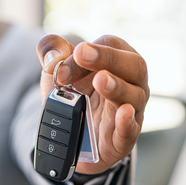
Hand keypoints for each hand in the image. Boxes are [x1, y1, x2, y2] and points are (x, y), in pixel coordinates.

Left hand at [36, 35, 149, 173]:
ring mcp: (132, 111)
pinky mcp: (124, 138)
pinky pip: (131, 130)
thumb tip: (54, 57)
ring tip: (100, 81)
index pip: (112, 46)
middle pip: (135, 66)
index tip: (73, 56)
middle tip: (83, 56)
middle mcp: (131, 83)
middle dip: (109, 59)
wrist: (71, 133)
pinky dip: (127, 121)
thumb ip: (50, 51)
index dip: (93, 50)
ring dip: (117, 87)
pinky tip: (123, 112)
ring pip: (135, 97)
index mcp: (117, 60)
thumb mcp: (56, 69)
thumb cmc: (73, 94)